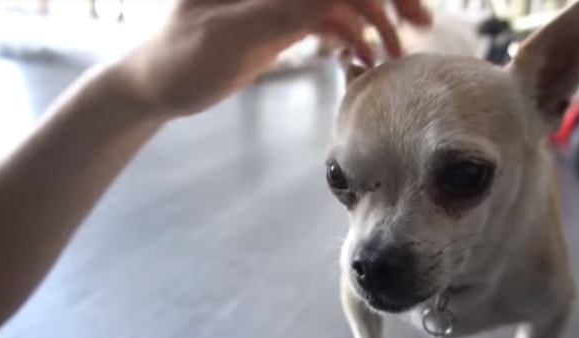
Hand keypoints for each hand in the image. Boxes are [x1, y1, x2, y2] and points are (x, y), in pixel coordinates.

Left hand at [109, 0, 430, 117]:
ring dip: (376, 21)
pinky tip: (367, 61)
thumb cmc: (179, 58)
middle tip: (421, 24)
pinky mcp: (284, 16)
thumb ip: (285, 9)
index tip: (406, 9)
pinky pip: (331, 19)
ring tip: (398, 56)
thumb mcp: (230, 34)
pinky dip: (353, 37)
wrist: (157, 87)